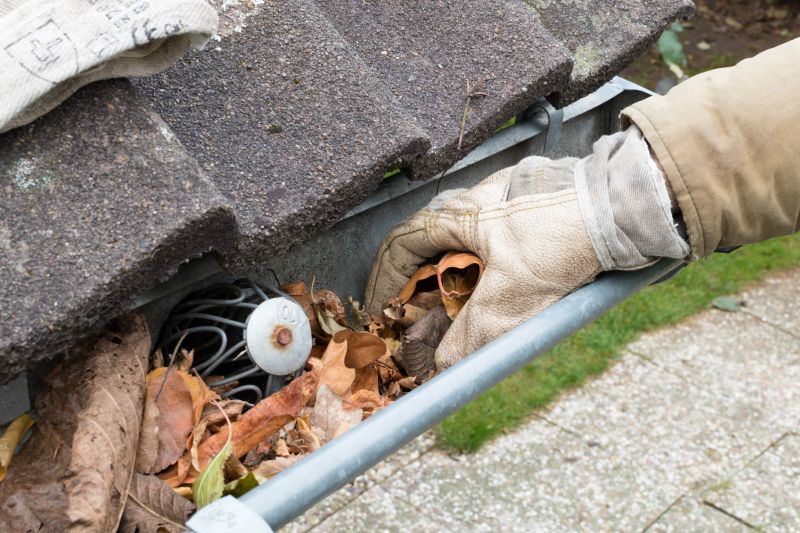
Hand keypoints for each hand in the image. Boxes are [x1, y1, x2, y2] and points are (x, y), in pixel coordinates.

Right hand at [365, 127, 687, 369]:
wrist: (621, 206)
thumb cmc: (560, 242)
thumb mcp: (509, 302)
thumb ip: (470, 338)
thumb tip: (441, 366)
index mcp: (455, 214)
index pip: (399, 245)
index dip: (382, 280)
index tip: (380, 309)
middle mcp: (471, 199)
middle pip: (425, 242)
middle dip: (414, 280)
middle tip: (414, 313)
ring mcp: (499, 197)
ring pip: (458, 239)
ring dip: (448, 273)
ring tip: (453, 306)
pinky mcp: (526, 202)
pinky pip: (486, 237)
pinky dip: (477, 264)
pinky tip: (495, 284)